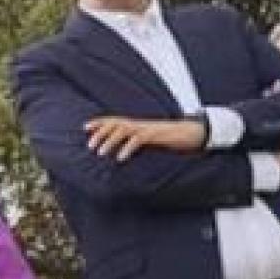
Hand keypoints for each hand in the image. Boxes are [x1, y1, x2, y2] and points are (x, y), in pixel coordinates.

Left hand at [83, 116, 204, 159]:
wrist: (194, 133)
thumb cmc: (173, 139)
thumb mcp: (152, 141)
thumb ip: (138, 143)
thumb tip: (125, 152)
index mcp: (138, 125)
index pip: (115, 120)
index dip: (99, 122)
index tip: (85, 128)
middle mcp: (140, 124)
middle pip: (115, 123)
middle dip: (100, 132)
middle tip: (89, 146)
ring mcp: (148, 128)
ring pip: (124, 129)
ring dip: (110, 140)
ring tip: (101, 153)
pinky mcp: (156, 135)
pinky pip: (139, 139)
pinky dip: (128, 148)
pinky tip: (121, 158)